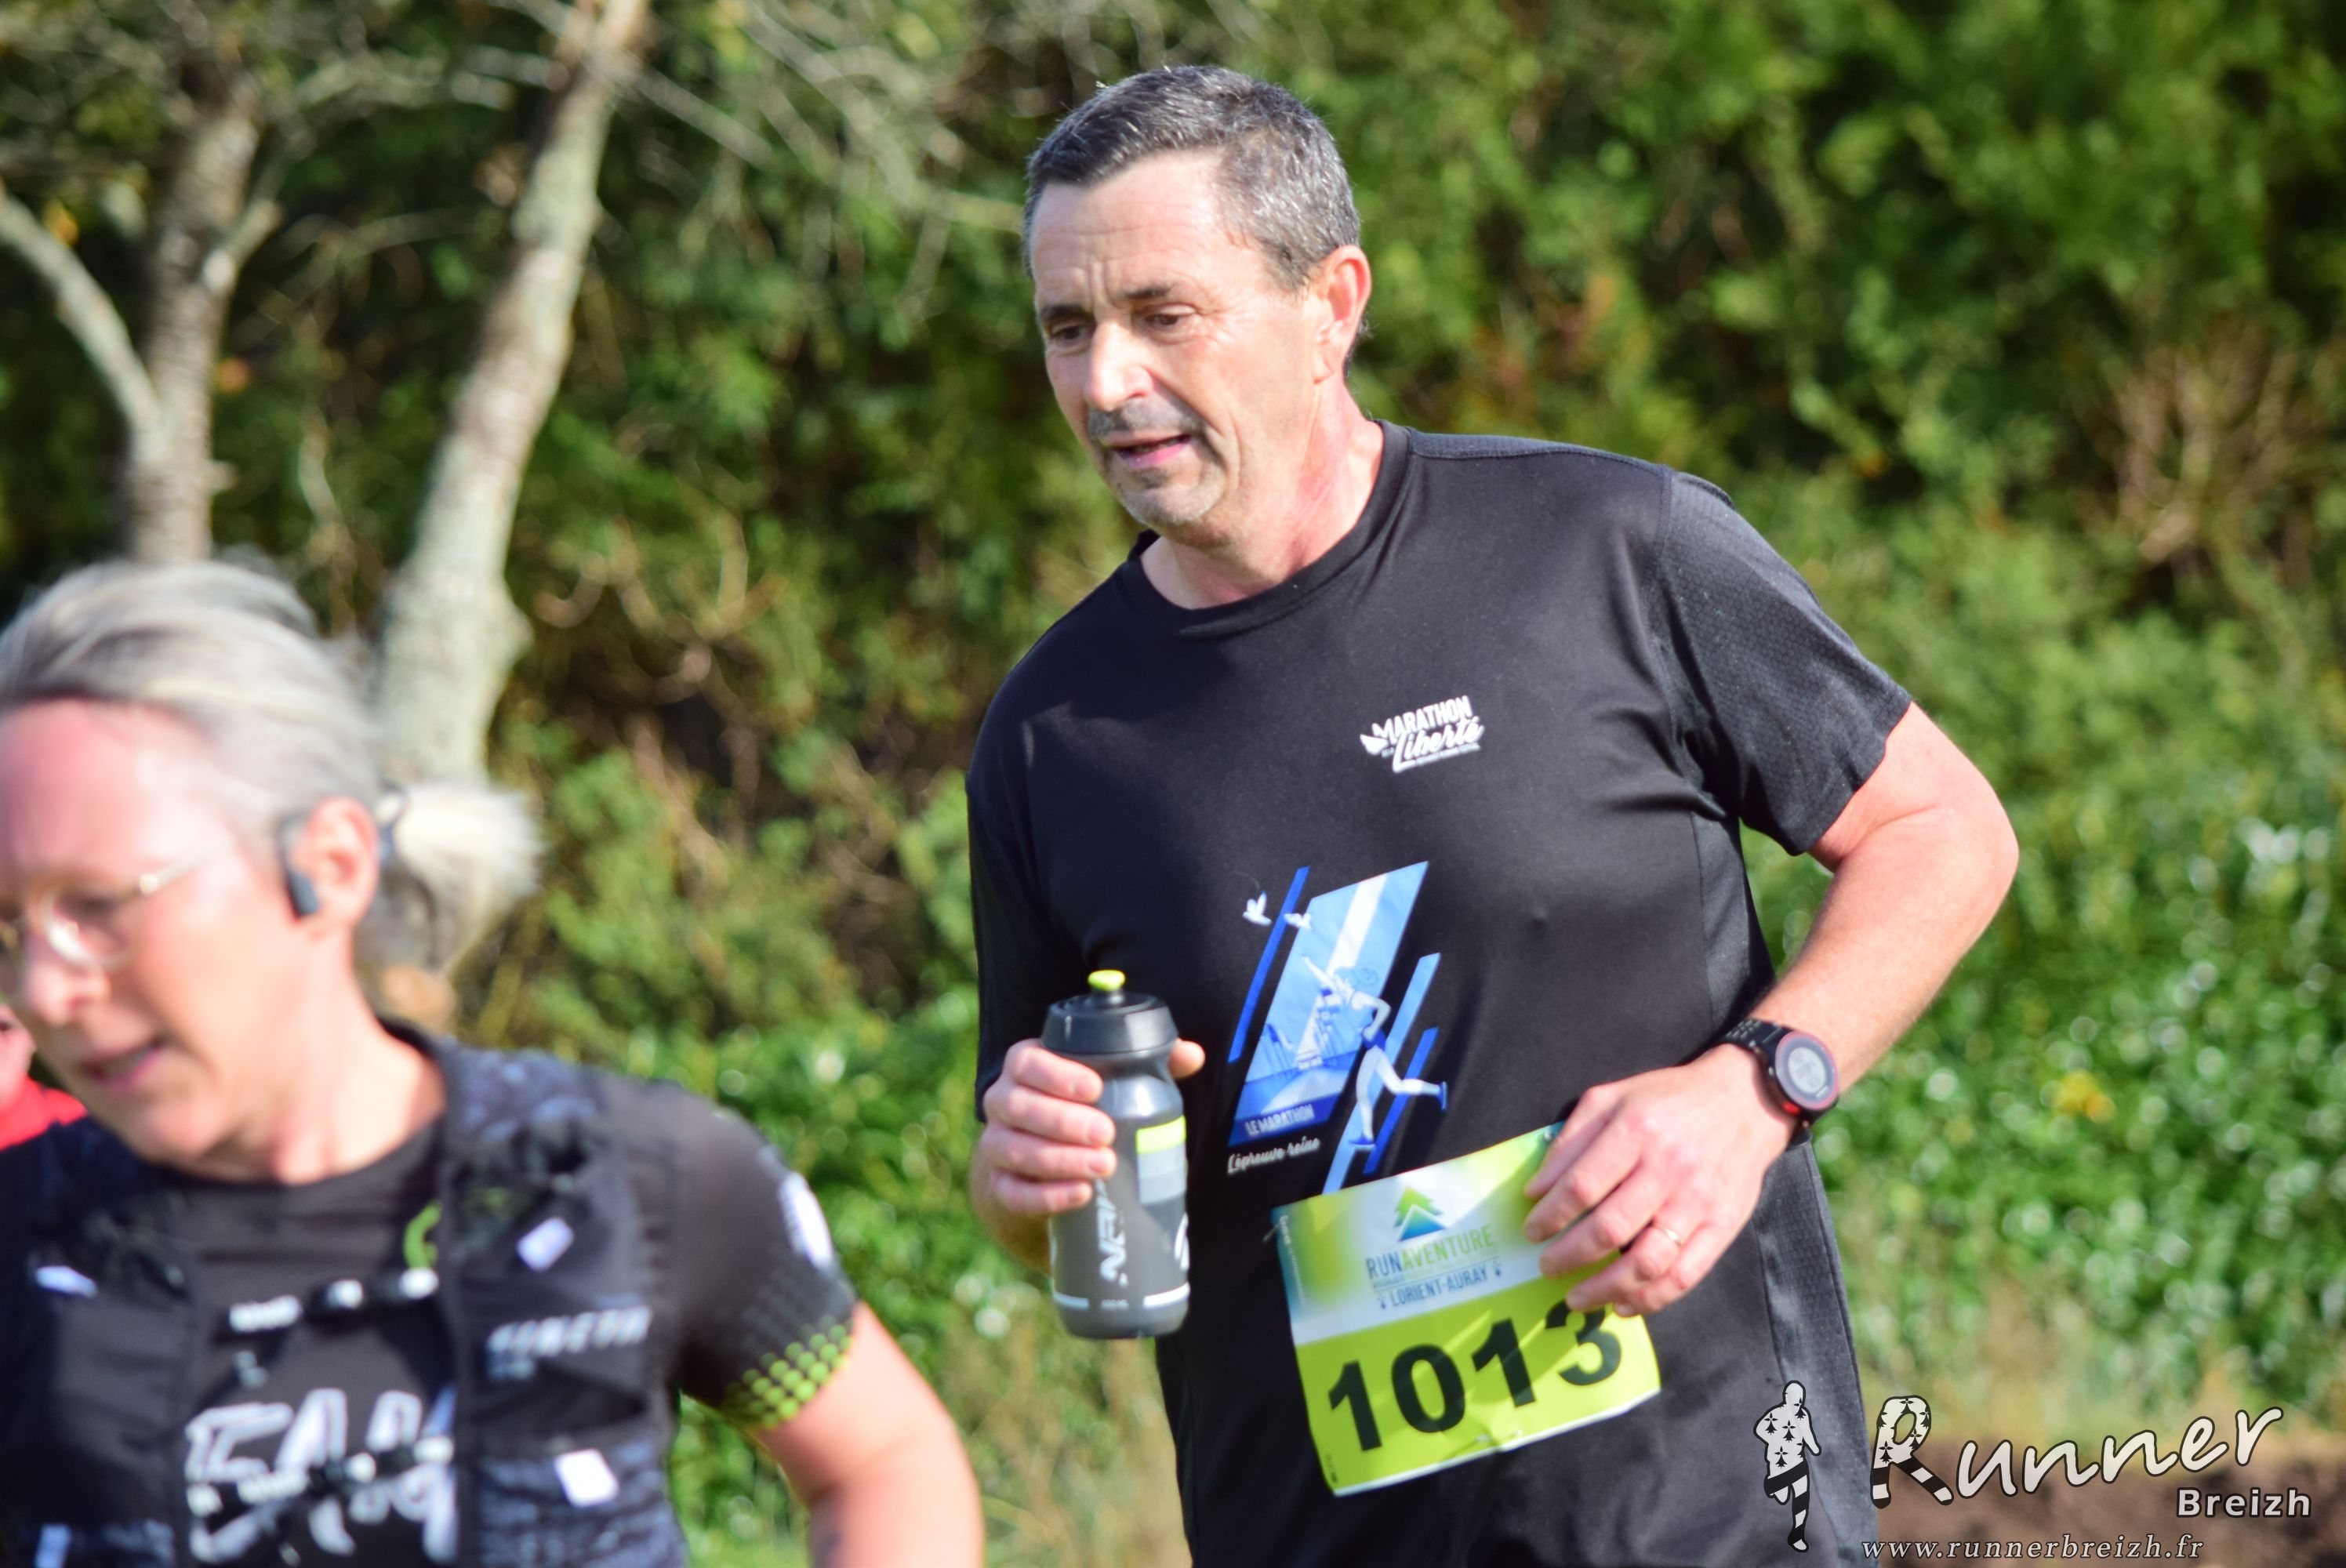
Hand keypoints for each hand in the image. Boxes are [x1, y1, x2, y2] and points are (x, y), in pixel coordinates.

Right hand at [974, 1035, 1205, 1218]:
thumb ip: (1148, 1064)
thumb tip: (1192, 1055)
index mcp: (1026, 1067)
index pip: (1026, 1061)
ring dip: (1059, 1159)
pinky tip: (1080, 1194)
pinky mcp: (1001, 1186)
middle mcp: (1003, 1102)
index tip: (1095, 1087)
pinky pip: (1014, 1193)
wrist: (1046, 1163)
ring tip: (1102, 1165)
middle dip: (1062, 1120)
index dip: (1056, 1074)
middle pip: (1018, 1105)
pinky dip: (1046, 1196)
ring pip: (1014, 1149)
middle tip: (1106, 1133)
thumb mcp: (1112, 1082)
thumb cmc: (1085, 1109)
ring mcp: (996, 1145)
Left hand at [1521, 1044, 1797, 1316]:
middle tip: (1546, 1267)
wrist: (1745, 1101)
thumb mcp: (1612, 1098)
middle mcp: (1667, 1169)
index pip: (1581, 1186)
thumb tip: (1537, 1189)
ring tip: (1576, 1297)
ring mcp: (1698, 1202)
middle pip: (1609, 1229)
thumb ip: (1571, 1139)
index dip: (1549, 1215)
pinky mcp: (1722, 1227)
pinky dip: (1651, 1298)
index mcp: (1635, 1131)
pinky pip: (1684, 1275)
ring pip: (1646, 1261)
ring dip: (1604, 1288)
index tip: (1532, 1231)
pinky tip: (1622, 1304)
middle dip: (1567, 1256)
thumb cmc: (1668, 1099)